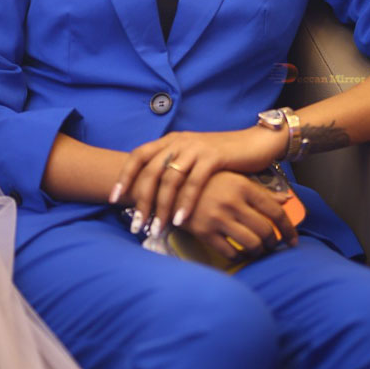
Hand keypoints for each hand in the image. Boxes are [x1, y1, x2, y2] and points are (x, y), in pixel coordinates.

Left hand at [111, 126, 285, 235]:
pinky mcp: (214, 157)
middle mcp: (179, 141)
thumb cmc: (223, 156)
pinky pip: (194, 182)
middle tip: (135, 224)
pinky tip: (181, 220)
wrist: (256, 142)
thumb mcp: (193, 158)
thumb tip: (152, 192)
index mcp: (171, 140)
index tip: (113, 198)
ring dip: (161, 206)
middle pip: (151, 171)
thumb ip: (174, 167)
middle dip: (141, 199)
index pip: (138, 155)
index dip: (124, 176)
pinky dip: (185, 203)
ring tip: (156, 227)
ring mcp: (196, 148)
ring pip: (170, 179)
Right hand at [182, 171, 298, 261]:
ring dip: (259, 251)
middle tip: (274, 245)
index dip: (288, 228)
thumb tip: (285, 201)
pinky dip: (239, 257)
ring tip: (258, 251)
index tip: (293, 240)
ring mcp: (217, 218)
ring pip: (250, 244)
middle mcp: (232, 202)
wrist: (170, 185)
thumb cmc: (206, 181)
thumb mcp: (234, 178)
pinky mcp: (204, 233)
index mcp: (242, 186)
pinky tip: (240, 254)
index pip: (275, 211)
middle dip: (273, 242)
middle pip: (265, 230)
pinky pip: (230, 253)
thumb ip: (260, 190)